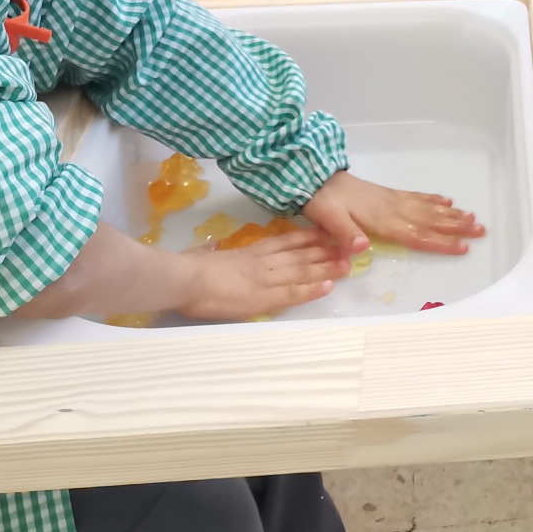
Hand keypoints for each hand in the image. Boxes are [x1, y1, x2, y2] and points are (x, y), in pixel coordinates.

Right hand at [177, 227, 349, 320]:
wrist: (186, 278)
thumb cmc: (188, 267)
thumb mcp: (202, 253)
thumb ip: (212, 250)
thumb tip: (212, 247)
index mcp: (248, 252)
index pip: (283, 242)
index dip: (305, 238)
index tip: (323, 233)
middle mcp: (262, 262)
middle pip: (299, 255)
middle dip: (324, 251)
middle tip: (346, 248)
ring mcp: (265, 279)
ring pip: (302, 271)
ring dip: (326, 268)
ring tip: (346, 265)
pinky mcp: (263, 298)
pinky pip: (293, 293)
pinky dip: (312, 289)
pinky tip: (329, 287)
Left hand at [304, 171, 484, 254]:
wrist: (316, 178)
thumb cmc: (323, 203)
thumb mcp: (329, 220)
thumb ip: (346, 234)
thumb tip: (363, 248)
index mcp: (382, 220)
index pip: (417, 234)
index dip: (441, 242)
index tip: (463, 247)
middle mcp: (394, 209)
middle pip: (431, 221)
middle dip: (457, 227)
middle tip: (481, 230)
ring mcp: (393, 200)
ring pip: (428, 209)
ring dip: (451, 214)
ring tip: (472, 217)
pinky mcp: (388, 195)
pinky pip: (417, 197)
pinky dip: (434, 200)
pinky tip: (446, 202)